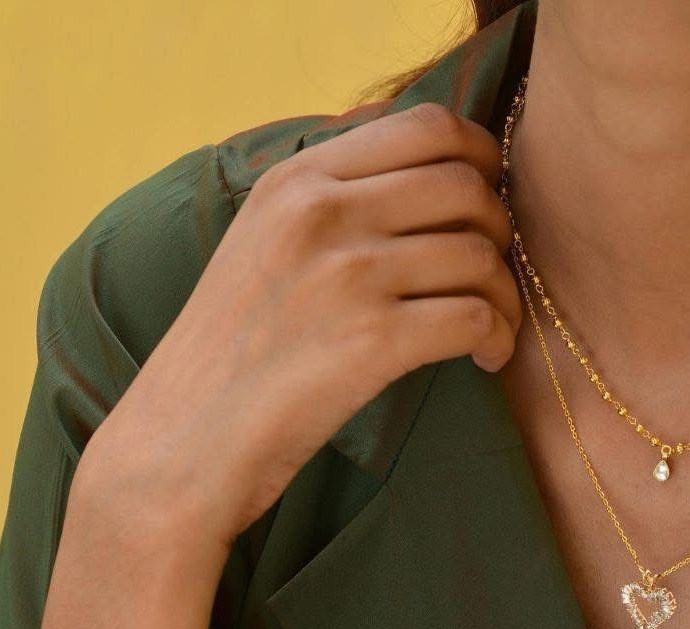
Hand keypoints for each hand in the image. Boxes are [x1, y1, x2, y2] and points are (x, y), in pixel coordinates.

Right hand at [74, 101, 519, 548]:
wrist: (184, 440)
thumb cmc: (231, 349)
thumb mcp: (262, 243)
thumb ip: (333, 200)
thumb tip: (432, 179)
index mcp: (297, 180)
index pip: (425, 126)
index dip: (482, 155)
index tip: (491, 193)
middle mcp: (322, 212)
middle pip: (466, 186)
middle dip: (501, 227)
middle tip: (492, 272)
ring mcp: (346, 274)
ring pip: (480, 254)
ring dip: (506, 293)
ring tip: (494, 326)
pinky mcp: (372, 341)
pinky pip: (478, 316)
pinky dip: (500, 338)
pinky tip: (487, 359)